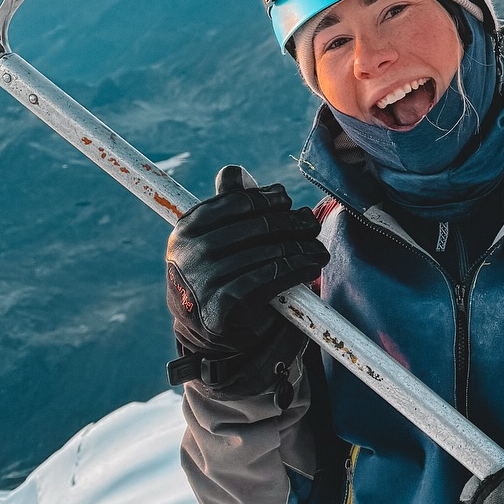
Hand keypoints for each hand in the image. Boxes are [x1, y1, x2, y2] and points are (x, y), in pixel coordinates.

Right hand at [166, 169, 327, 358]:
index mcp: (185, 228)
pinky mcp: (221, 306)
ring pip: (267, 252)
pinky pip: (269, 279)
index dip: (267, 199)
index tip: (287, 202)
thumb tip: (234, 171)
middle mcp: (189, 253)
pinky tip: (311, 266)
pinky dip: (296, 269)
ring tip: (318, 248)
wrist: (206, 333)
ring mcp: (202, 280)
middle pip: (256, 226)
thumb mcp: (214, 238)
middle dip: (291, 223)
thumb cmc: (216, 276)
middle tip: (311, 225)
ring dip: (302, 248)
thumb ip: (225, 205)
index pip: (236, 202)